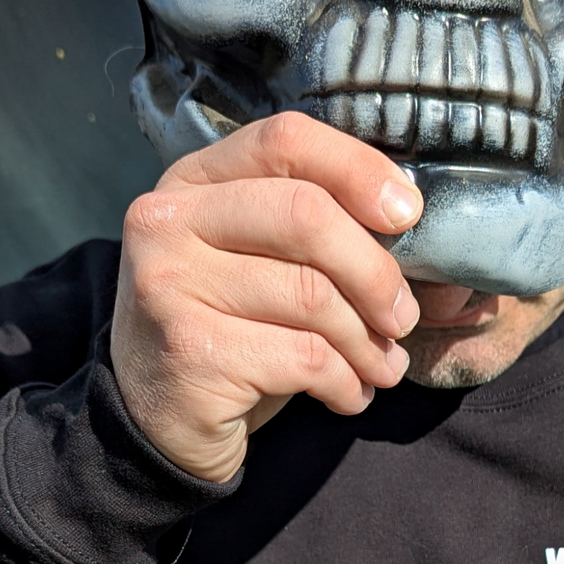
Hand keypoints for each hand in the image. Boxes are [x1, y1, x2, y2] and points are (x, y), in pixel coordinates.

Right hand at [110, 110, 423, 481]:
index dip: (359, 170)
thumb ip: (308, 226)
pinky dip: (345, 383)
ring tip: (383, 367)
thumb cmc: (227, 332)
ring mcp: (170, 286)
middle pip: (306, 215)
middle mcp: (168, 223)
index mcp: (192, 182)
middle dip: (374, 273)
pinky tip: (348, 396)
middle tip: (403, 317)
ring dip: (367, 341)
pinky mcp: (190, 352)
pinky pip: (304, 357)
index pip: (285, 141)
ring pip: (312, 296)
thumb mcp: (255, 261)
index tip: (407, 216)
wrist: (156, 423)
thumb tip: (405, 218)